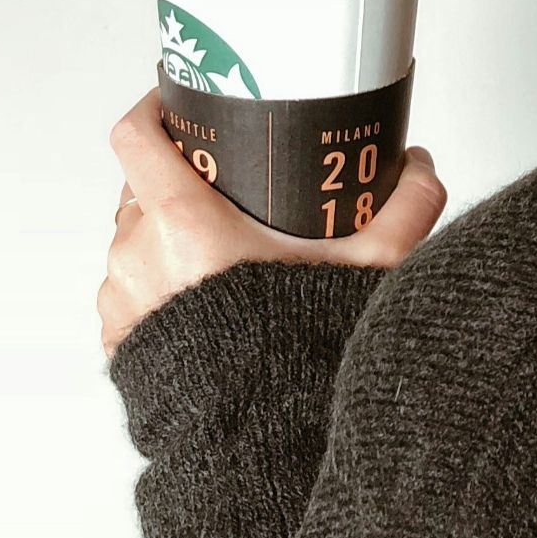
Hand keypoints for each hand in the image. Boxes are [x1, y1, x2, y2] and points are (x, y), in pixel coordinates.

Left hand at [99, 88, 447, 357]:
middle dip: (179, 183)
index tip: (177, 102)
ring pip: (135, 242)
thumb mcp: (371, 268)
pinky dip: (160, 288)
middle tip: (229, 193)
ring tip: (225, 257)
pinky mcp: (117, 339)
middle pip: (142, 189)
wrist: (260, 436)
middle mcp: (138, 253)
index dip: (153, 108)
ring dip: (168, 240)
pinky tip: (205, 302)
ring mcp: (121, 298)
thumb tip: (419, 167)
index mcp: (184, 222)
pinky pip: (131, 293)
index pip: (137, 135)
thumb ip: (405, 208)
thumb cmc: (298, 352)